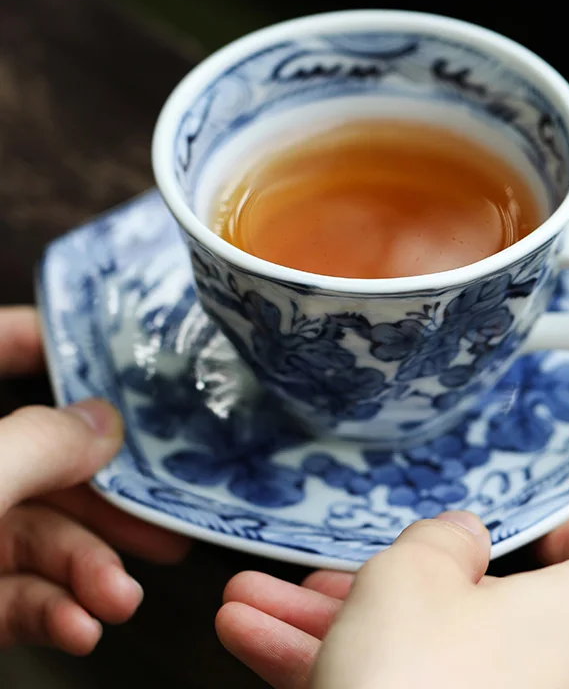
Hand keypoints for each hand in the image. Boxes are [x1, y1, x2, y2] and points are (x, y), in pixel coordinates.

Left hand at [0, 306, 189, 654]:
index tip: (114, 344)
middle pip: (45, 456)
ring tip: (120, 597)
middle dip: (105, 496)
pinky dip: (55, 611)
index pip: (0, 347)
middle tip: (160, 510)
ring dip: (89, 570)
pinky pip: (17, 595)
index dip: (49, 335)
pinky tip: (81, 625)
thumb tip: (104, 422)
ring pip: (40, 535)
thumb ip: (38, 445)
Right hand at [217, 508, 568, 688]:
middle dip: (396, 582)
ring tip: (257, 603)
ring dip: (348, 627)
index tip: (519, 521)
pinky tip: (261, 647)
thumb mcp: (412, 574)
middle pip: (492, 610)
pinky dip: (353, 676)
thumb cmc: (416, 684)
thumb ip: (442, 537)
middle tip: (331, 569)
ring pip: (437, 657)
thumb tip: (462, 536)